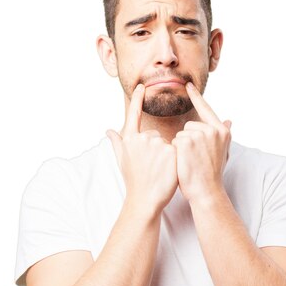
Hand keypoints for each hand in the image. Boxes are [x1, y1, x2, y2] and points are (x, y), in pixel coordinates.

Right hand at [106, 84, 177, 214]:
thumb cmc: (134, 182)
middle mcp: (142, 138)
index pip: (134, 114)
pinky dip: (175, 159)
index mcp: (129, 139)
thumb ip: (117, 143)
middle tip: (151, 167)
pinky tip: (168, 170)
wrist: (145, 199)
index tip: (142, 86)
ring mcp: (157, 144)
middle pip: (154, 135)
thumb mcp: (122, 161)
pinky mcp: (171, 151)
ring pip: (166, 142)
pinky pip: (177, 149)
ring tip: (158, 170)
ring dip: (165, 154)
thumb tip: (108, 130)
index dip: (138, 100)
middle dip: (155, 148)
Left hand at [171, 82, 231, 203]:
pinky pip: (175, 141)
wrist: (206, 191)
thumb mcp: (223, 152)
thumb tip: (229, 120)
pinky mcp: (187, 141)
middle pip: (190, 125)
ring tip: (191, 161)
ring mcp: (200, 135)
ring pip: (181, 134)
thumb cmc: (212, 174)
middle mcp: (213, 130)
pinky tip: (184, 162)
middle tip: (196, 158)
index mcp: (221, 130)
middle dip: (188, 140)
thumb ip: (224, 134)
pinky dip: (175, 152)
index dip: (196, 97)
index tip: (187, 85)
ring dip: (181, 147)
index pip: (206, 109)